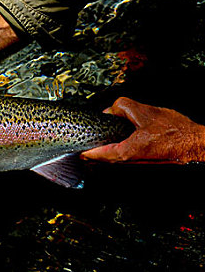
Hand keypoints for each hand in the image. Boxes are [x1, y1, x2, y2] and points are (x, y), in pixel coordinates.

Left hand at [81, 97, 204, 163]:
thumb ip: (122, 107)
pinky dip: (119, 150)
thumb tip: (110, 110)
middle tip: (87, 143)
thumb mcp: (145, 112)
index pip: (98, 155)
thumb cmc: (176, 132)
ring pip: (115, 158)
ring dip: (107, 150)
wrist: (196, 144)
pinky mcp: (143, 162)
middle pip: (104, 158)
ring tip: (100, 142)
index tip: (79, 150)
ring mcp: (137, 164)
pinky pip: (125, 157)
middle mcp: (130, 162)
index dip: (87, 151)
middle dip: (95, 150)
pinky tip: (120, 141)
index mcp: (126, 152)